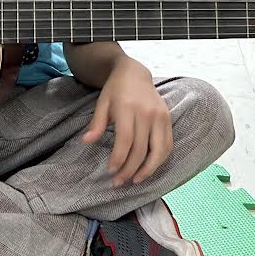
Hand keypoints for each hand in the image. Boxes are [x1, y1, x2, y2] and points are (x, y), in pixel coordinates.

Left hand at [81, 57, 171, 186]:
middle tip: (118, 182)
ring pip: (158, 151)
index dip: (119, 159)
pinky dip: (160, 160)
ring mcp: (160, 116)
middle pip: (141, 149)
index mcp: (128, 108)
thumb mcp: (102, 102)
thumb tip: (86, 141)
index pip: (125, 140)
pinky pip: (168, 145)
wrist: (135, 73)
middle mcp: (147, 113)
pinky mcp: (168, 119)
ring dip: (147, 170)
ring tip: (135, 180)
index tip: (110, 171)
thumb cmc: (115, 90)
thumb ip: (96, 123)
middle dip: (129, 170)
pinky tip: (149, 168)